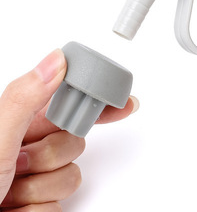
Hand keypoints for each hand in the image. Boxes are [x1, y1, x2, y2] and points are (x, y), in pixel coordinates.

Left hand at [0, 49, 138, 210]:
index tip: (124, 102)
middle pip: (76, 140)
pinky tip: (14, 209)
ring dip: (41, 187)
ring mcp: (36, 176)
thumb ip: (25, 98)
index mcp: (20, 120)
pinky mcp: (41, 203)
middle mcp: (30, 145)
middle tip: (24, 161)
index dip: (98, 100)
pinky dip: (38, 209)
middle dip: (53, 155)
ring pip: (72, 173)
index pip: (70, 101)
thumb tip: (56, 60)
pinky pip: (62, 203)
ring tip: (9, 191)